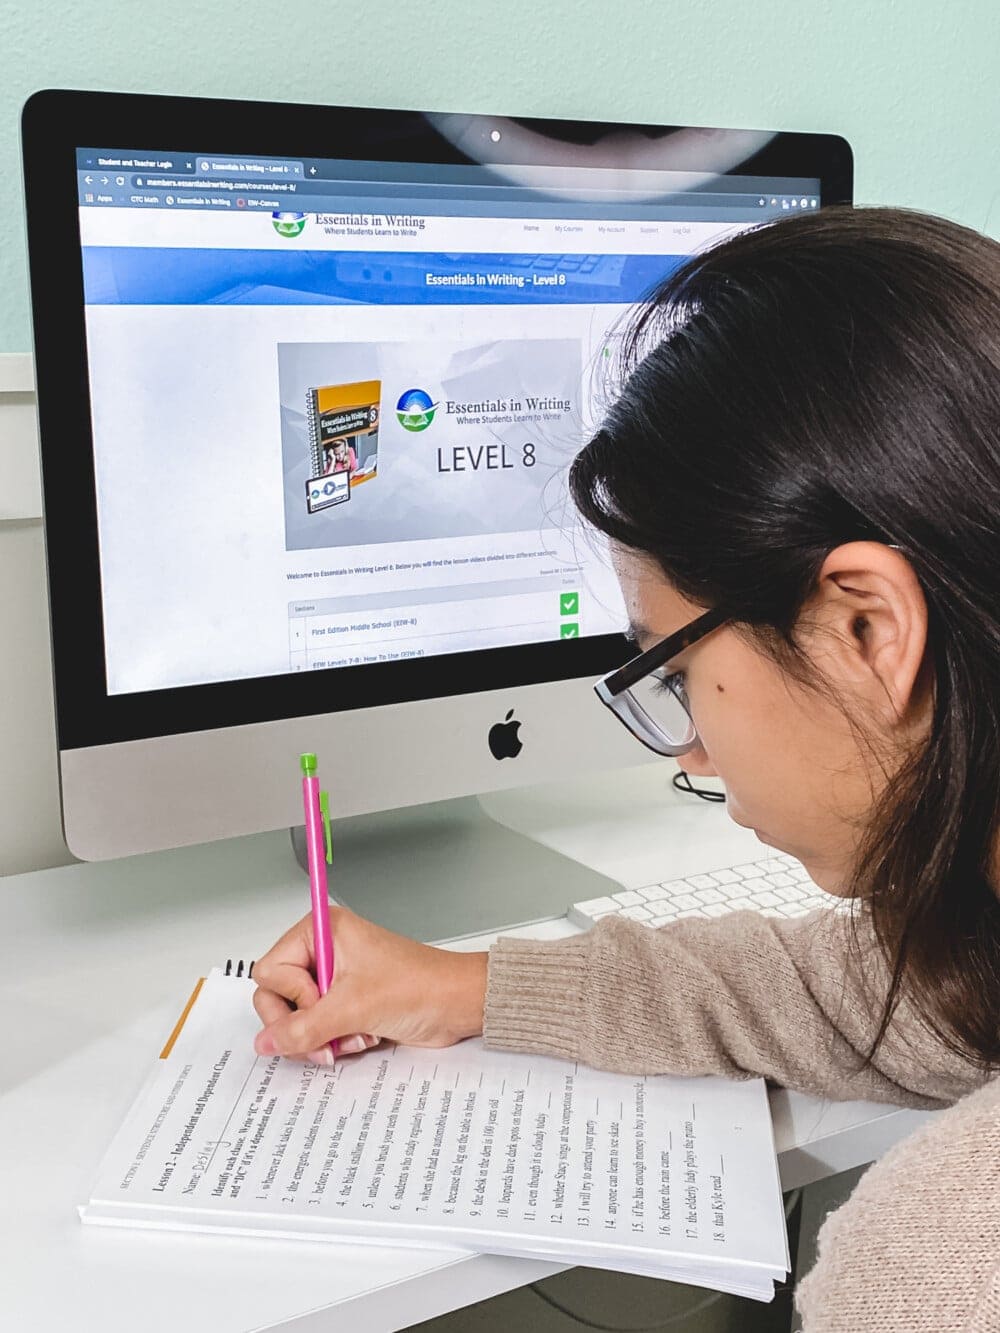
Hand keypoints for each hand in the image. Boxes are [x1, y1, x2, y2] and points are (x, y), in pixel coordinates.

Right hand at [251, 907, 487, 1064]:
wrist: (457, 1004)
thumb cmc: (421, 986)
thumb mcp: (353, 1008)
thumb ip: (302, 1028)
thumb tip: (265, 1042)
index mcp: (322, 931)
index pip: (269, 971)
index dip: (292, 996)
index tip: (322, 1003)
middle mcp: (324, 951)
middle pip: (277, 996)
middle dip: (303, 1025)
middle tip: (325, 1039)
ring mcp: (334, 978)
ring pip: (297, 1018)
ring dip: (323, 1037)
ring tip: (355, 1034)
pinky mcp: (346, 1002)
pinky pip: (318, 1029)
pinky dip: (336, 1040)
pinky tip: (363, 1036)